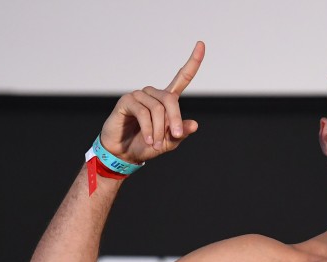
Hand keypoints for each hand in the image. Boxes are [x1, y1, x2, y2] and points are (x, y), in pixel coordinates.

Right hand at [99, 41, 205, 164]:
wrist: (125, 153)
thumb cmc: (147, 145)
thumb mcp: (169, 142)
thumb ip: (180, 133)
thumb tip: (194, 124)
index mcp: (167, 100)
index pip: (182, 77)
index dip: (193, 62)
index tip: (201, 44)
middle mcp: (154, 94)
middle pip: (171, 100)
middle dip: (175, 120)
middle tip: (174, 137)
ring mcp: (139, 95)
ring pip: (157, 109)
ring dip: (158, 129)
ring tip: (155, 143)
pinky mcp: (127, 100)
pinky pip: (143, 113)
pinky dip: (148, 129)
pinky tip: (149, 139)